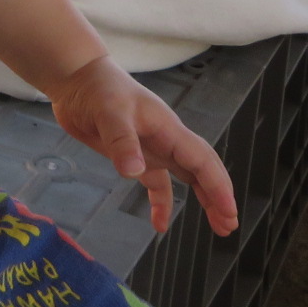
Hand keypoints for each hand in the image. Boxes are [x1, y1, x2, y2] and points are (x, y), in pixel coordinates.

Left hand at [49, 55, 238, 237]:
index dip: (218, 186)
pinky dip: (160, 203)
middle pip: (200, 170)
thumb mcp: (109, 112)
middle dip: (217, 196)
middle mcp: (166, 139)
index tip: (230, 211)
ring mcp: (151, 148)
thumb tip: (134, 173)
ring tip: (216, 226)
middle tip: (229, 225)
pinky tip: (159, 224)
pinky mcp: (133, 155)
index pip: (201, 160)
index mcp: (167, 128)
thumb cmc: (98, 88)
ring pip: (184, 177)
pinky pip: (155, 183)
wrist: (77, 79)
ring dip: (200, 199)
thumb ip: (122, 141)